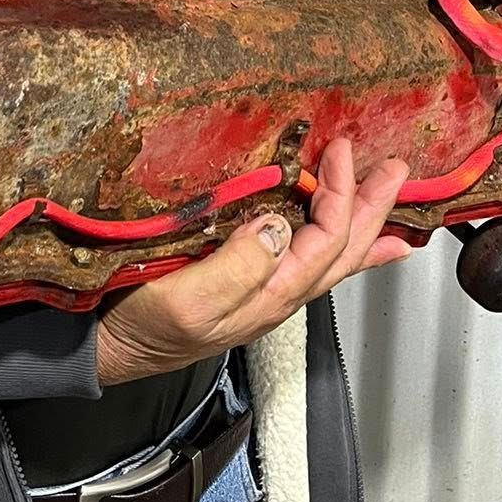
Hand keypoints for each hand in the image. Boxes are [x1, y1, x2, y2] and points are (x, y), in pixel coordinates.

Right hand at [96, 138, 409, 385]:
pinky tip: (337, 238)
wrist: (104, 351)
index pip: (327, 239)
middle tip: (397, 170)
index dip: (341, 193)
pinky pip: (306, 259)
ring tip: (386, 205)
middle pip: (343, 250)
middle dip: (373, 208)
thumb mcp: (187, 301)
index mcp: (271, 294)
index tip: (342, 150)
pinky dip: (334, 243)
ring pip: (330, 256)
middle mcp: (277, 293)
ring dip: (361, 224)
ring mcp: (262, 290)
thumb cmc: (141, 330)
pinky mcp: (242, 281)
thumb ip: (237, 267)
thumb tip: (276, 226)